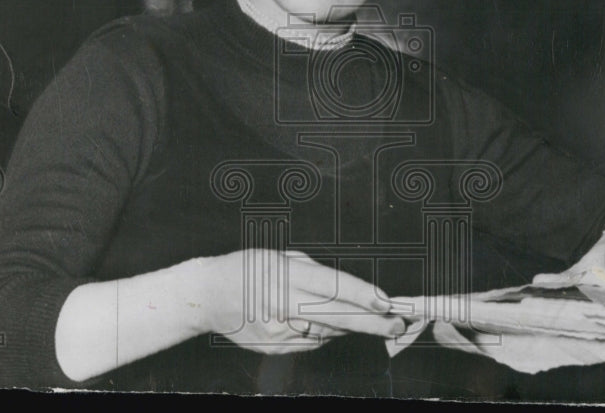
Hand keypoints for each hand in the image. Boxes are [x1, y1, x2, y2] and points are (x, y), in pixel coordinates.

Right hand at [203, 249, 404, 353]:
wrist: (207, 295)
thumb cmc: (247, 268)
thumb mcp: (281, 257)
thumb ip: (315, 274)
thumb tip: (349, 294)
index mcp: (285, 275)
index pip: (331, 286)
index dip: (361, 295)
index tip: (386, 302)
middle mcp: (281, 304)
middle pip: (334, 316)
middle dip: (370, 322)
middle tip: (397, 325)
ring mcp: (277, 330)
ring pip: (326, 332)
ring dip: (348, 325)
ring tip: (362, 317)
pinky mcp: (273, 347)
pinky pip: (310, 342)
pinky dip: (323, 332)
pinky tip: (318, 321)